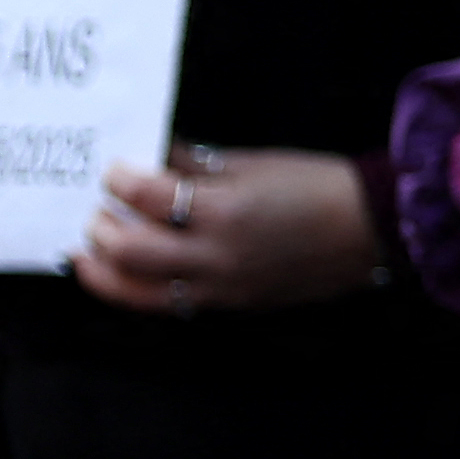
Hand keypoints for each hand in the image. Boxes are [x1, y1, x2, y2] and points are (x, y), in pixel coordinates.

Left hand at [74, 145, 382, 315]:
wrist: (371, 230)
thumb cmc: (317, 186)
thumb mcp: (255, 163)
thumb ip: (196, 164)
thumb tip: (152, 155)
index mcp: (225, 209)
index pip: (146, 194)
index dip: (118, 179)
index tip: (112, 169)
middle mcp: (215, 254)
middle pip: (128, 249)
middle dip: (100, 226)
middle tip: (94, 209)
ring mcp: (221, 285)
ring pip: (137, 290)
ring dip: (102, 270)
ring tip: (88, 250)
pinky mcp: (230, 303)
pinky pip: (168, 303)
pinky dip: (137, 288)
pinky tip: (125, 273)